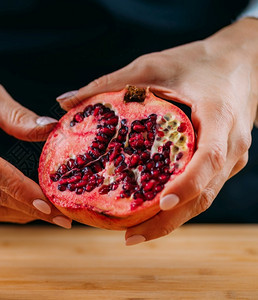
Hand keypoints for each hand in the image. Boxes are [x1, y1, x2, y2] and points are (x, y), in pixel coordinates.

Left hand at [57, 18, 257, 241]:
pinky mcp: (226, 161)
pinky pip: (204, 189)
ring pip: (205, 197)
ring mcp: (233, 156)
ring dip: (171, 220)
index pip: (208, 158)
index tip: (162, 202)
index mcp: (220, 116)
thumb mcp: (153, 65)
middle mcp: (232, 143)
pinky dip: (179, 206)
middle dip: (168, 220)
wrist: (242, 60)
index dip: (187, 183)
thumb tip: (64, 101)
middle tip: (129, 236)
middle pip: (205, 192)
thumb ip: (110, 83)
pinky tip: (150, 214)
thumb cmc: (197, 60)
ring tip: (133, 234)